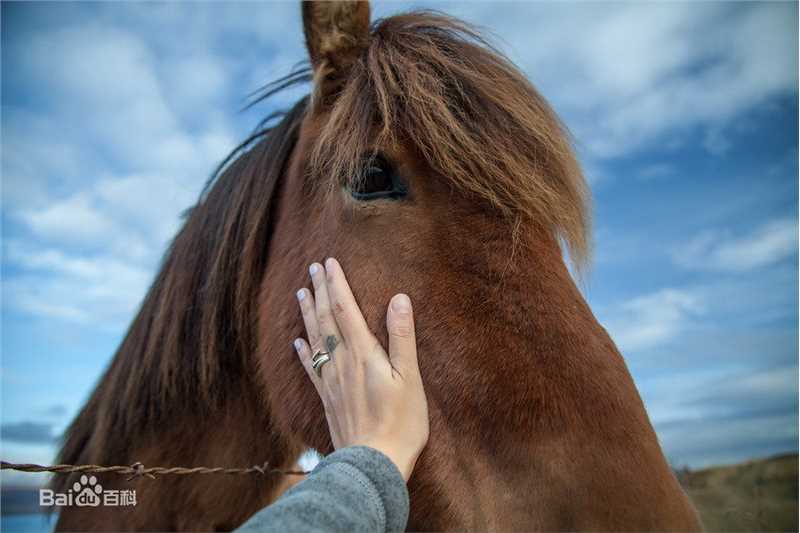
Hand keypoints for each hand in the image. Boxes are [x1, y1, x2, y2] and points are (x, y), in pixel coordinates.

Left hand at [293, 257, 429, 481]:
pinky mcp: (328, 399)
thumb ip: (402, 337)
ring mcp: (332, 382)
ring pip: (314, 339)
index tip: (329, 262)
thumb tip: (399, 298)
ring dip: (307, 314)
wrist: (373, 464)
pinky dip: (302, 352)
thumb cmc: (400, 423)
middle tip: (312, 267)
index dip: (336, 284)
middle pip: (326, 319)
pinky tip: (296, 342)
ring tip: (300, 293)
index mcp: (363, 354)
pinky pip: (311, 368)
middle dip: (319, 291)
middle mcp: (342, 363)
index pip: (345, 309)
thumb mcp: (410, 378)